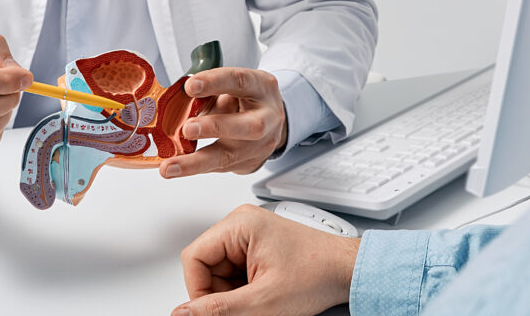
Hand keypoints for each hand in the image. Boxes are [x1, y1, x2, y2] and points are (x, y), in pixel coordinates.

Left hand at [160, 67, 287, 177]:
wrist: (270, 120)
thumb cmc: (247, 98)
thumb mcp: (233, 86)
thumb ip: (211, 91)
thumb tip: (175, 98)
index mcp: (262, 87)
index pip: (240, 82)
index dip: (215, 82)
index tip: (190, 86)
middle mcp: (268, 117)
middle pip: (249, 126)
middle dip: (216, 127)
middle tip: (188, 129)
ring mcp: (261, 145)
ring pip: (230, 156)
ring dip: (196, 162)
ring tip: (170, 166)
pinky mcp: (249, 163)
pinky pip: (220, 167)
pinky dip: (195, 168)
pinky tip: (177, 169)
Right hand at [173, 204, 358, 315]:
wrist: (346, 271)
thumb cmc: (317, 273)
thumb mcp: (263, 300)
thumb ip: (219, 309)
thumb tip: (183, 313)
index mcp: (239, 224)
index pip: (193, 257)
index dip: (198, 290)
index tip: (212, 311)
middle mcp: (241, 225)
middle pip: (205, 266)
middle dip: (219, 293)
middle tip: (245, 306)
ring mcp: (250, 236)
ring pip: (219, 273)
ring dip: (232, 294)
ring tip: (260, 299)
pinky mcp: (257, 248)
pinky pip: (234, 273)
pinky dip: (243, 290)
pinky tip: (263, 295)